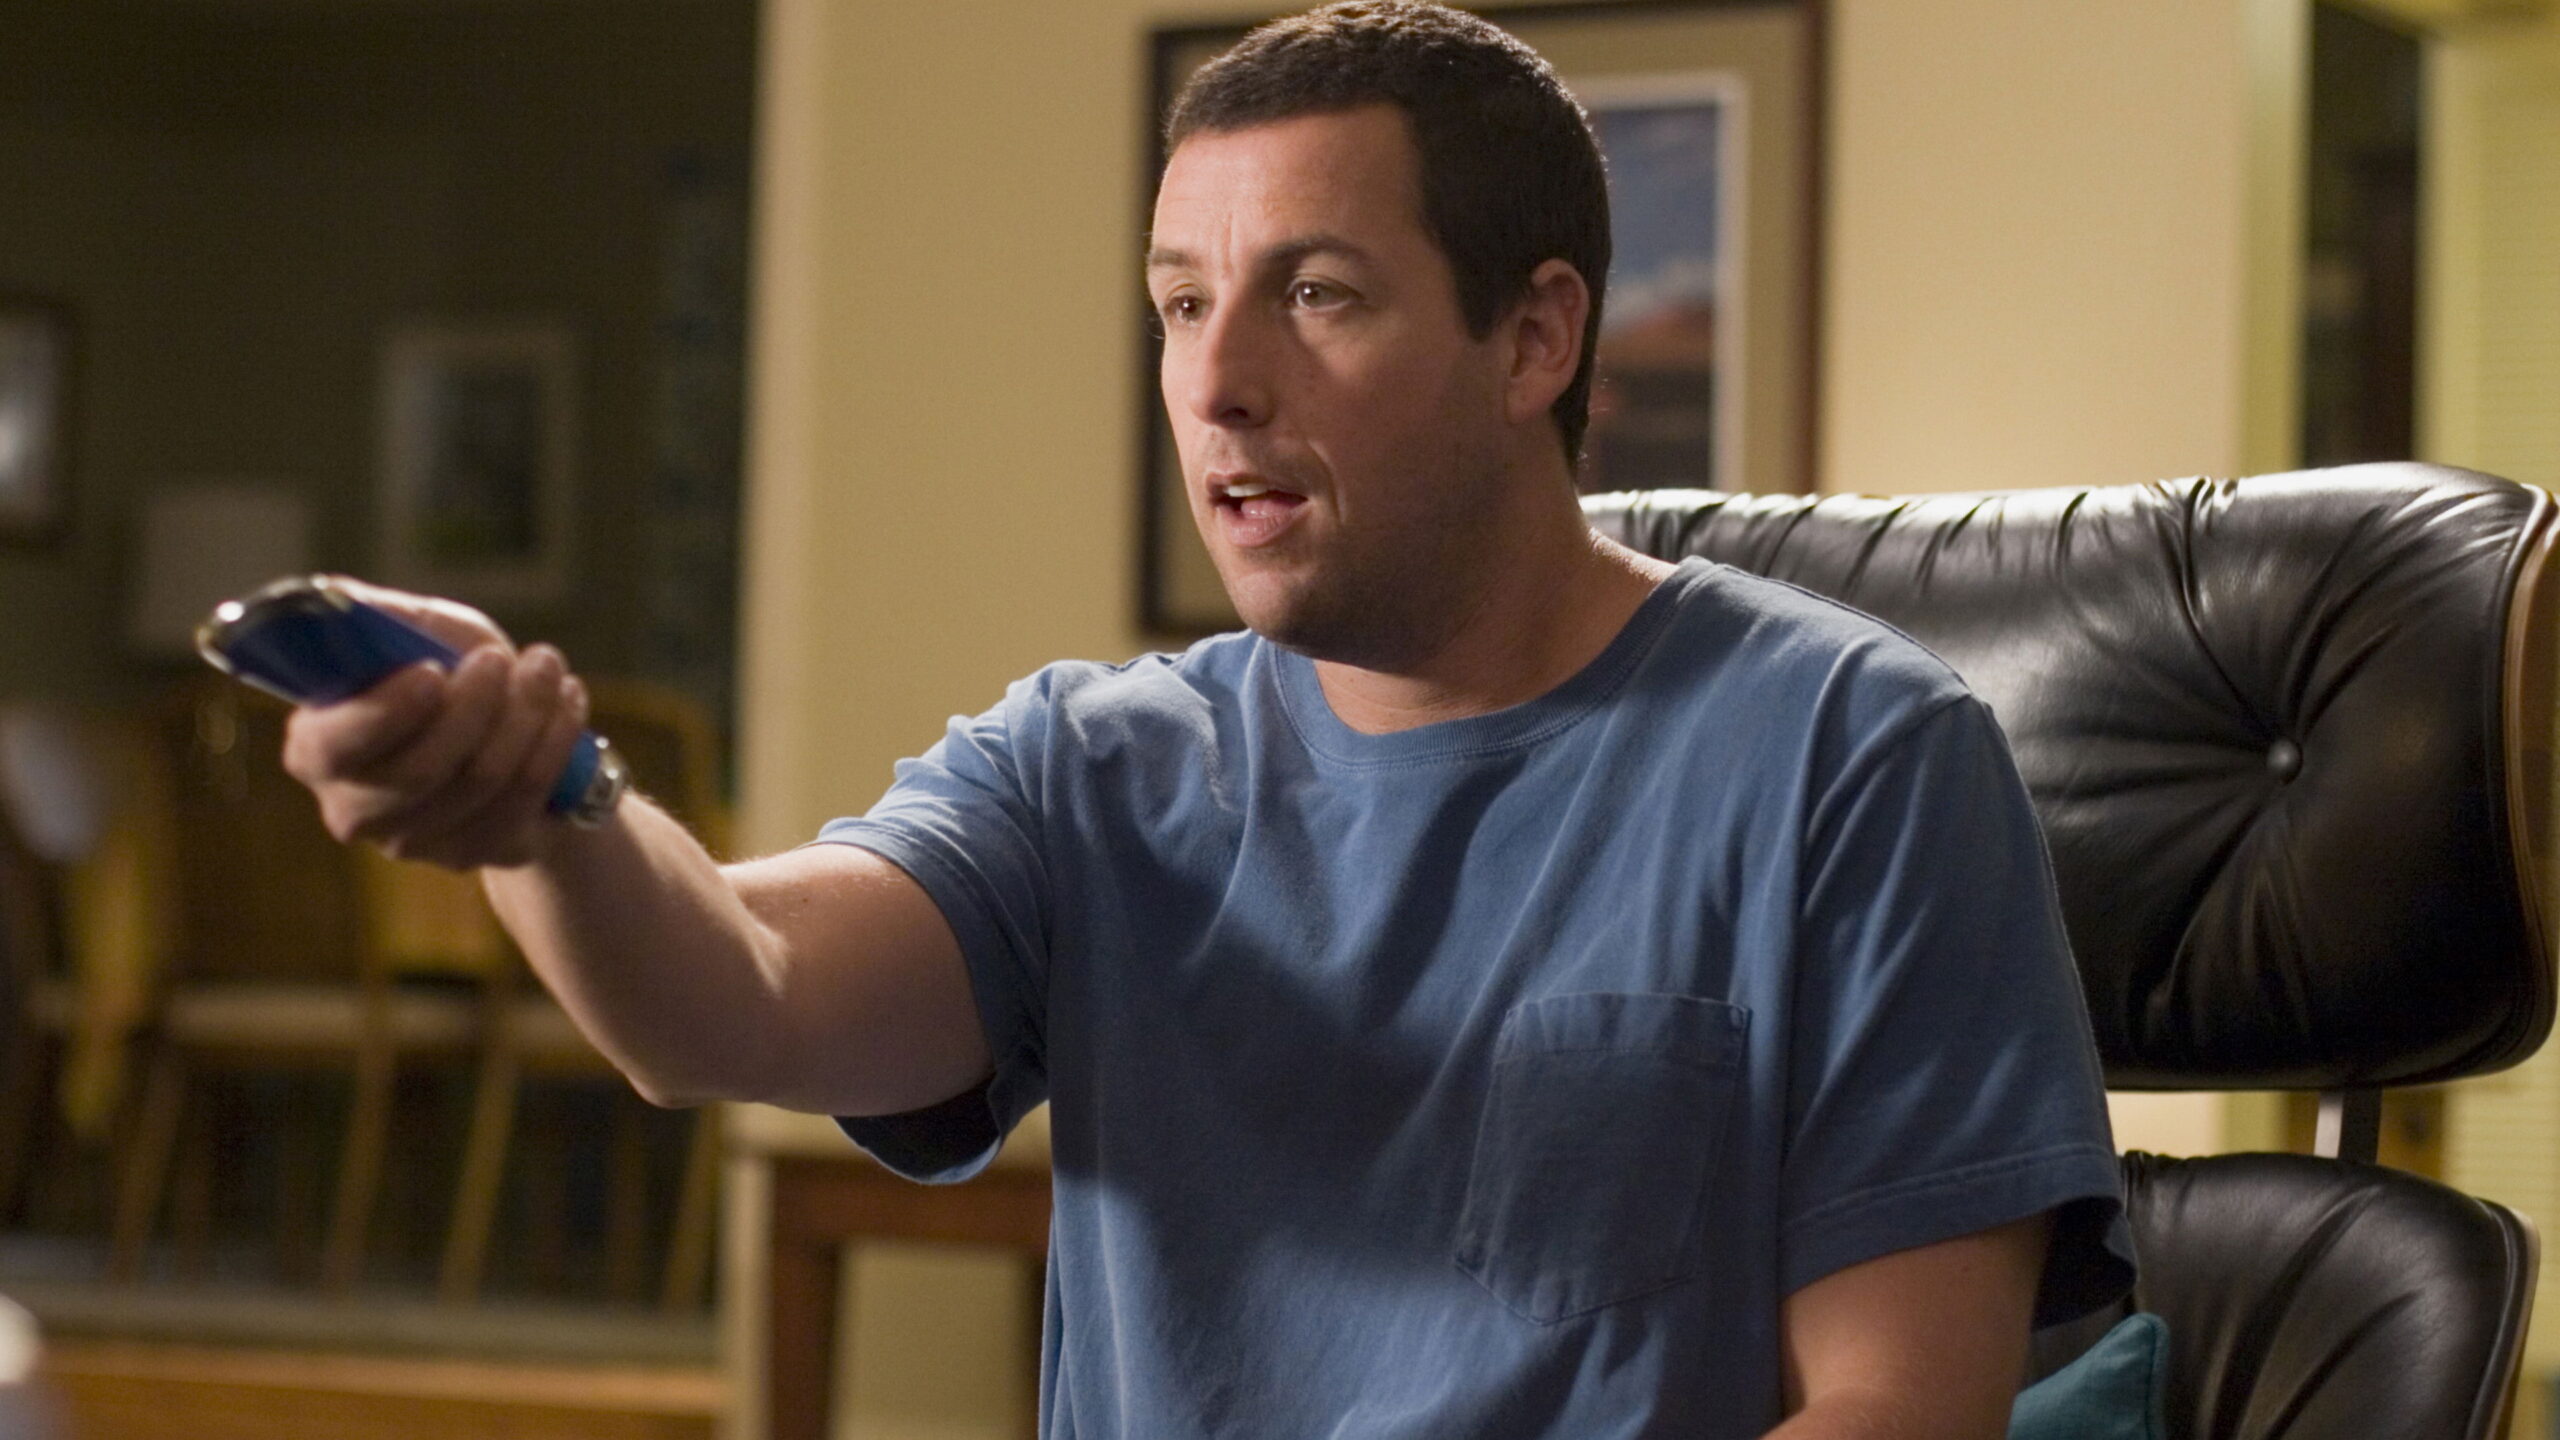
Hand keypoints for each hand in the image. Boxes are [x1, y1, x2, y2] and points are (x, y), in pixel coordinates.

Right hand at [278, 579, 592, 869]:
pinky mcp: (472, 852)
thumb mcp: (415, 632)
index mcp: (317, 746)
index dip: (384, 714)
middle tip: (502, 658)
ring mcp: (412, 841)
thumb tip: (339, 601)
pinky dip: (554, 741)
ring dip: (524, 714)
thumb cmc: (449, 672)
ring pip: (480, 782)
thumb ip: (376, 619)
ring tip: (545, 667)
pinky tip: (566, 701)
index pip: (334, 747)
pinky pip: (524, 798)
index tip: (433, 674)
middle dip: (473, 707)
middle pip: (417, 771)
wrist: (511, 727)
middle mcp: (352, 807)